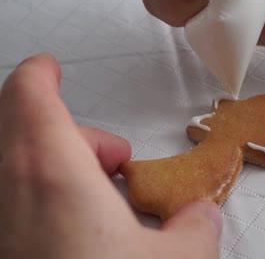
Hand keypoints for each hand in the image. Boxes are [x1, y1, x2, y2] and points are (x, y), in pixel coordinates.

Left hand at [0, 54, 221, 258]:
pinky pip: (23, 205)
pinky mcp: (7, 246)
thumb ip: (195, 226)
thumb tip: (201, 218)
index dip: (41, 75)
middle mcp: (14, 195)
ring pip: (25, 171)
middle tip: (114, 157)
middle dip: (79, 137)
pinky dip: (53, 201)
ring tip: (109, 202)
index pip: (31, 97)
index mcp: (53, 176)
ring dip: (67, 171)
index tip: (50, 67)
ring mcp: (6, 223)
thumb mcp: (172, 258)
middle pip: (31, 134)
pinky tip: (91, 234)